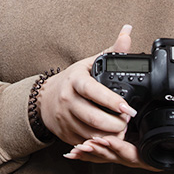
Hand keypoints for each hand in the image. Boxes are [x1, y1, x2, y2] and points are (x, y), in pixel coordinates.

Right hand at [37, 25, 137, 144]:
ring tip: (123, 129)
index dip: (112, 102)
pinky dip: (100, 142)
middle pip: (94, 117)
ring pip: (91, 133)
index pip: (94, 92)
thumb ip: (112, 50)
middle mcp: (69, 100)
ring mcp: (66, 119)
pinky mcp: (66, 134)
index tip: (128, 108)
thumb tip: (128, 31)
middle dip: (116, 123)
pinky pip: (86, 142)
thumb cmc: (73, 80)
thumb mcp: (90, 63)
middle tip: (128, 120)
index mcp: (76, 81)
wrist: (45, 99)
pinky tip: (110, 137)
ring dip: (110, 134)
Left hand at [64, 123, 173, 169]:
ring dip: (91, 153)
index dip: (119, 148)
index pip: (134, 154)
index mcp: (154, 157)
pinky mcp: (127, 150)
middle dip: (98, 151)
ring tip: (74, 150)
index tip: (106, 139)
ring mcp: (133, 155)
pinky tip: (73, 151)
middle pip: (115, 156)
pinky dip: (90, 153)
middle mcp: (142, 158)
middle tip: (82, 144)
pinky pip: (106, 154)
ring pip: (108, 156)